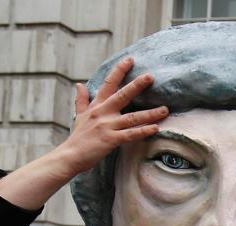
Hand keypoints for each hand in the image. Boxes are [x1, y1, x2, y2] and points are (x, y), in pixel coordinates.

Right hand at [57, 57, 167, 176]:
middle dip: (137, 85)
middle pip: (122, 95)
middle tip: (151, 76)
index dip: (119, 71)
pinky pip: (130, 134)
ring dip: (150, 113)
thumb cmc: (78, 137)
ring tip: (165, 109)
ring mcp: (107, 126)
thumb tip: (79, 84)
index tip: (130, 59)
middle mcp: (102, 113)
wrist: (70, 156)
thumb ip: (81, 100)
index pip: (108, 84)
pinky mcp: (111, 139)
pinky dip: (143, 131)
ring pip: (132, 117)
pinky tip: (156, 128)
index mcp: (96, 106)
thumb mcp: (79, 115)